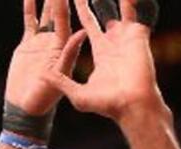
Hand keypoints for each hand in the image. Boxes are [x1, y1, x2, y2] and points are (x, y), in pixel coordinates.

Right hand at [5, 0, 84, 115]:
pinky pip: (30, 22)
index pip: (66, 18)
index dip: (68, 1)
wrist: (26, 109)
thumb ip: (69, 55)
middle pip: (58, 12)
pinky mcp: (28, 46)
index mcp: (63, 46)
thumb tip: (82, 32)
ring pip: (46, 14)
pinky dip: (30, 9)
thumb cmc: (45, 98)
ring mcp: (42, 42)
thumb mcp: (60, 76)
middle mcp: (55, 41)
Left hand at [41, 0, 163, 123]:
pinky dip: (131, 2)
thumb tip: (42, 76)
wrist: (130, 106)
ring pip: (119, 10)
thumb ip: (61, 81)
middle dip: (89, 1)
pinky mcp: (138, 35)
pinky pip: (135, 13)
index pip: (86, 26)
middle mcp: (112, 42)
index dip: (79, 12)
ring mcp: (126, 38)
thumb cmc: (107, 104)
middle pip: (99, 15)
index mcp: (99, 52)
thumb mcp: (77, 93)